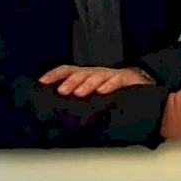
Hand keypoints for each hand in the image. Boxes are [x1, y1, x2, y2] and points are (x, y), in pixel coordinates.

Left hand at [39, 65, 153, 96]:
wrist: (137, 79)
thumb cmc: (109, 88)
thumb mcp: (92, 91)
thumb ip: (78, 97)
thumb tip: (56, 110)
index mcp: (85, 75)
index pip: (66, 70)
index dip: (54, 74)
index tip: (42, 82)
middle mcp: (95, 73)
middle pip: (80, 74)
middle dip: (70, 82)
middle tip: (62, 91)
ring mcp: (109, 75)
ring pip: (96, 76)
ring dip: (86, 84)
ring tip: (79, 93)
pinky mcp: (124, 79)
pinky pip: (116, 80)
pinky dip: (109, 85)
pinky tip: (103, 91)